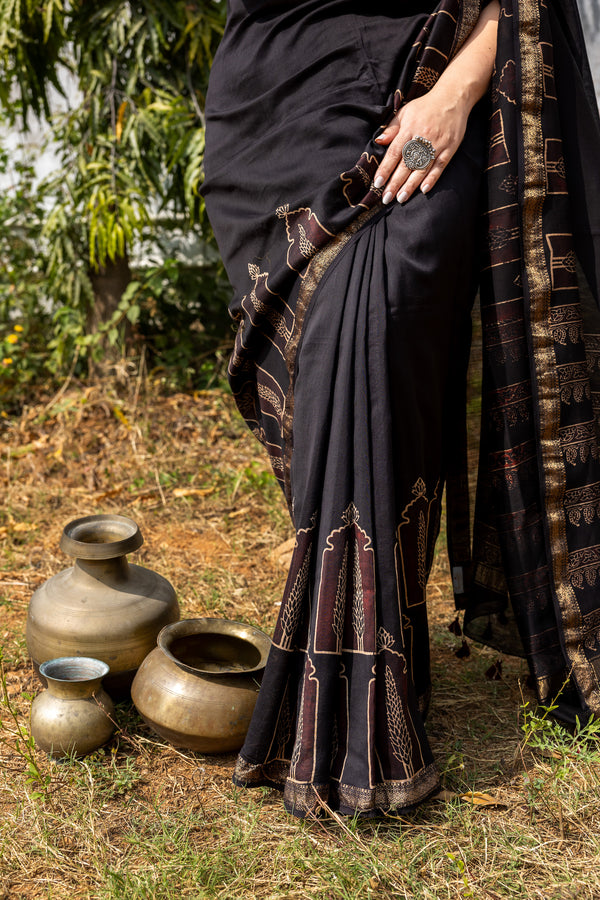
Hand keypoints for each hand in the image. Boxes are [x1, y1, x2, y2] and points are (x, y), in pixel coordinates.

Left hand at [373, 86, 470, 204]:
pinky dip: (432, 178)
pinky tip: (423, 190)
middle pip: (406, 165)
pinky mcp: (449, 148)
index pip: (394, 153)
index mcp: (409, 129)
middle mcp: (422, 138)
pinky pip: (440, 166)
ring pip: (421, 168)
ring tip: (401, 199)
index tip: (378, 183)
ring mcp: (437, 144)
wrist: (453, 97)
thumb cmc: (425, 107)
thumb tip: (378, 141)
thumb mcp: (405, 112)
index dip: (385, 169)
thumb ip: (391, 128)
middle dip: (395, 183)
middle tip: (386, 198)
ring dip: (410, 185)